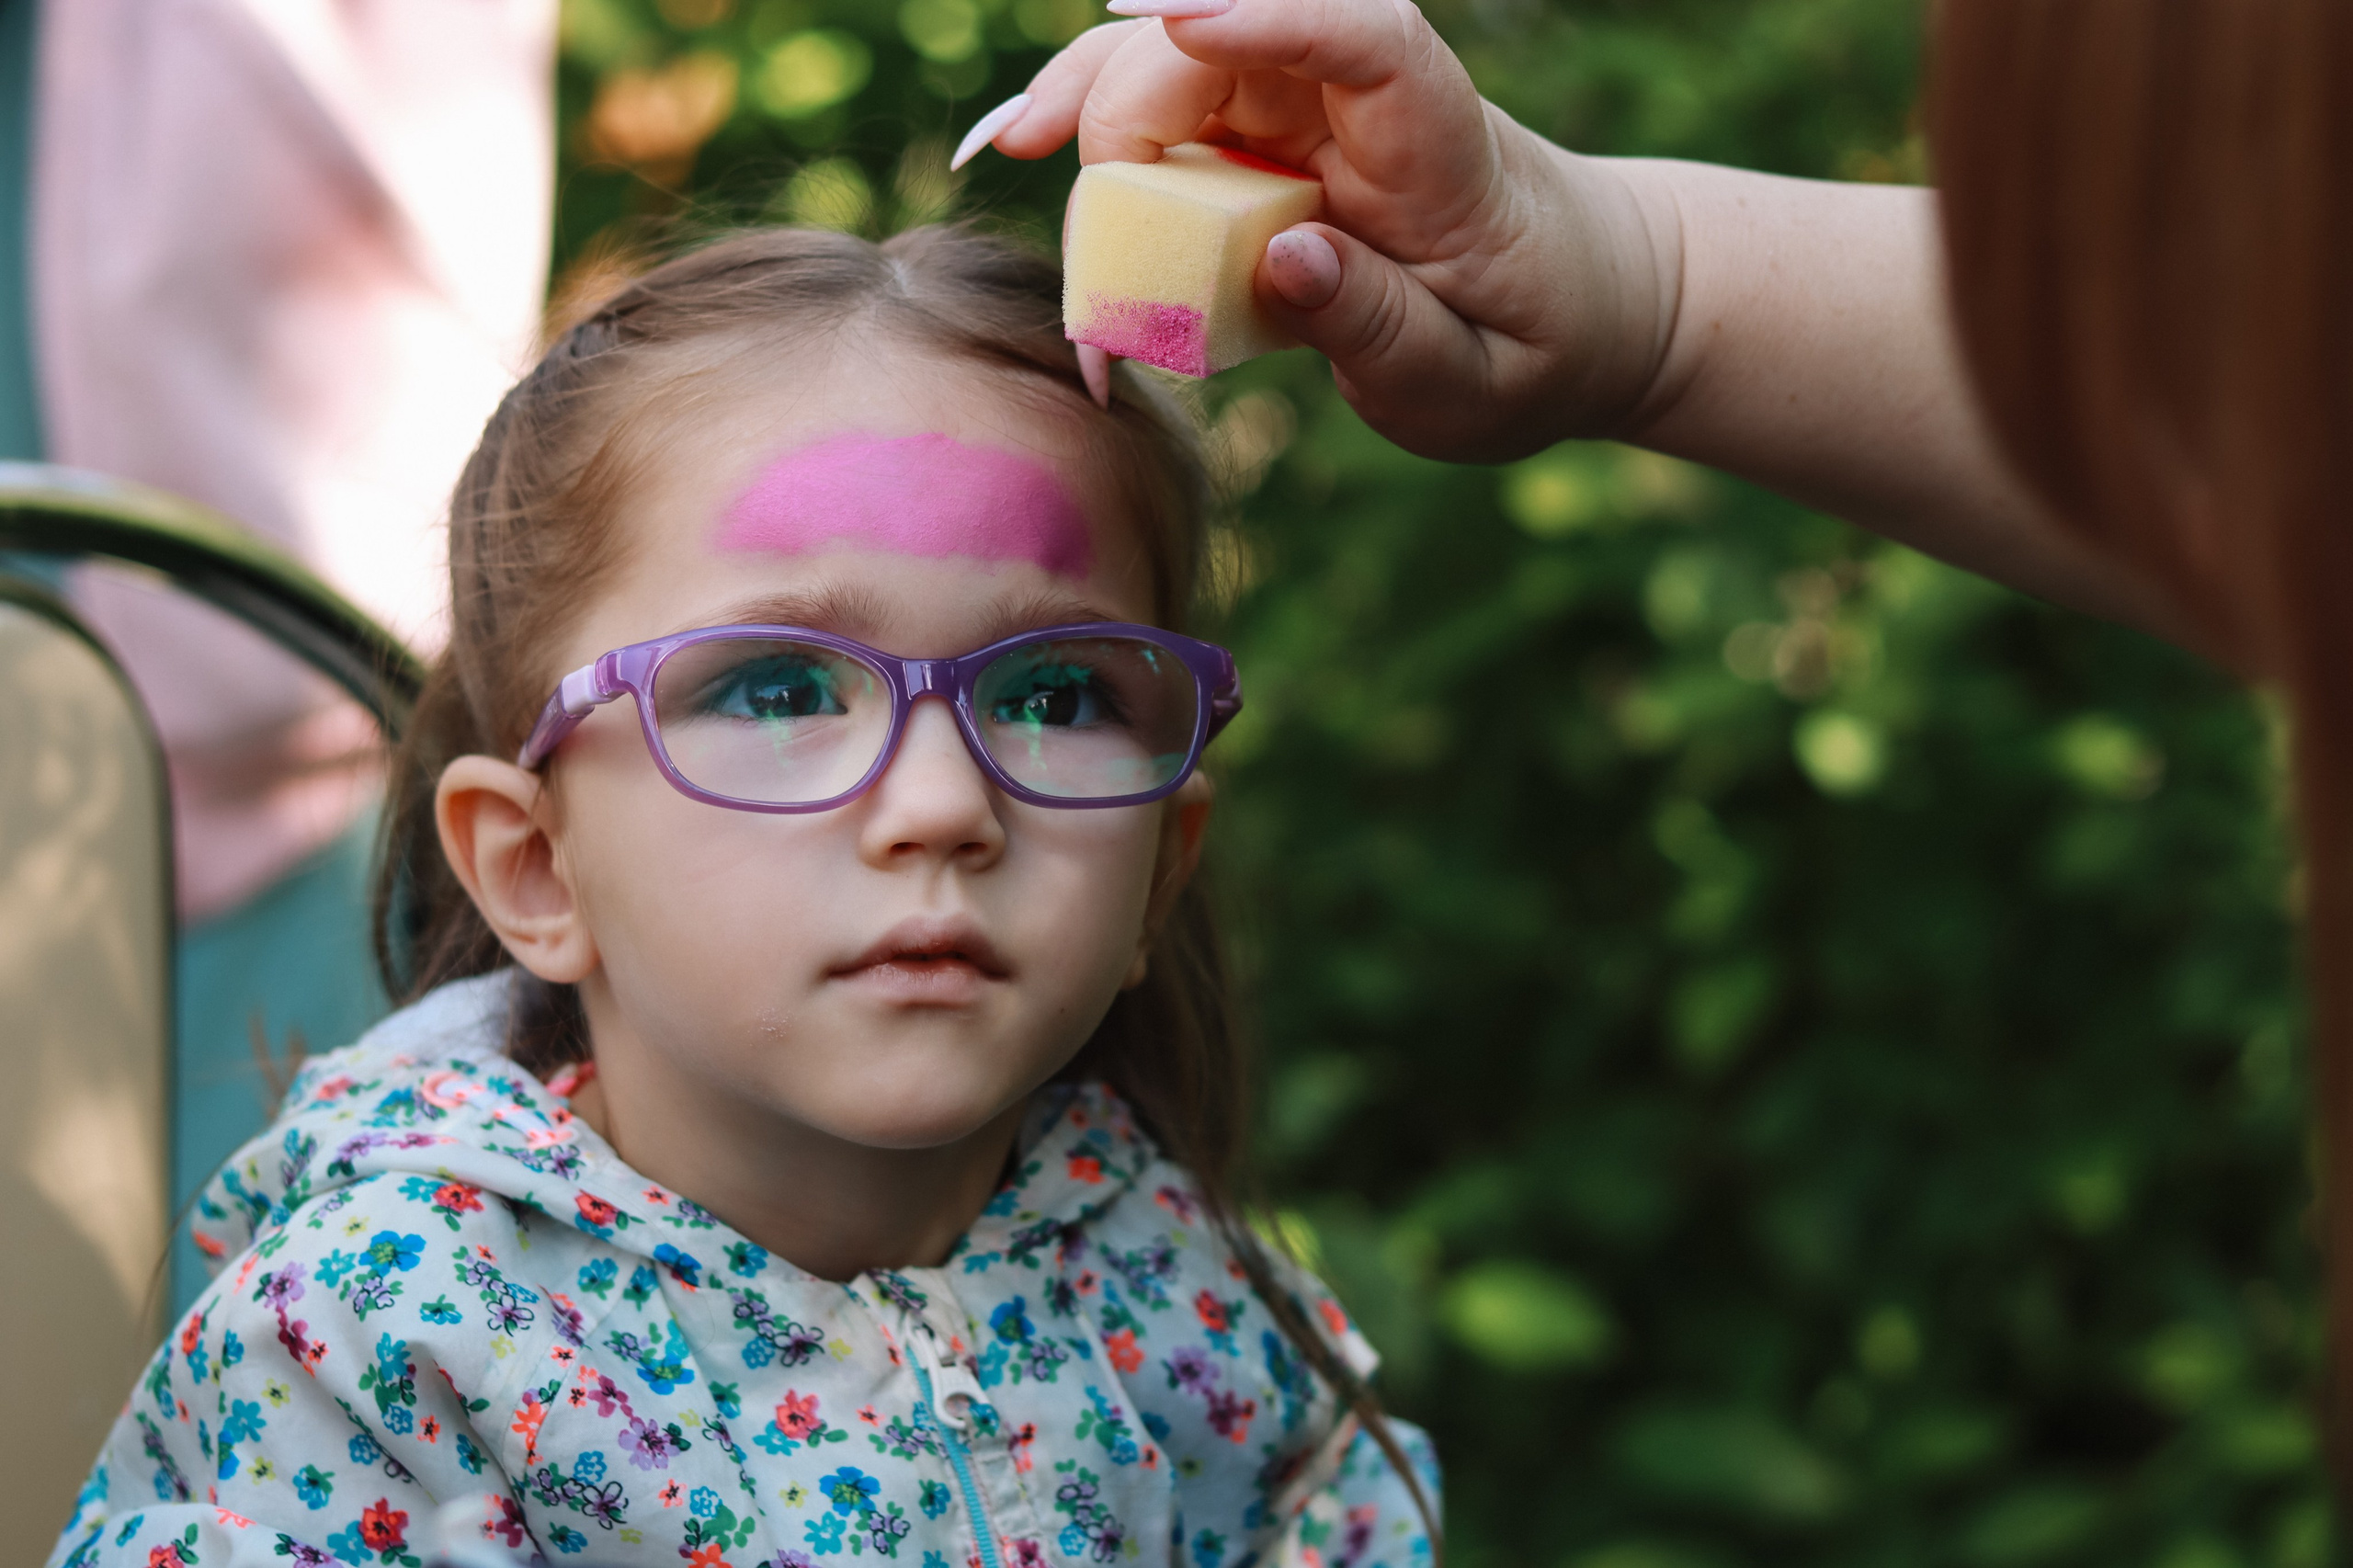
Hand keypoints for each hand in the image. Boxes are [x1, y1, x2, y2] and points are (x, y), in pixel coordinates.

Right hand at [974, 0, 1678, 461]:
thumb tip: (1284, 258)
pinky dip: (1097, 132)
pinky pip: (1168, 116)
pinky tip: (1025, 140)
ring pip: (1178, 68)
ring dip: (1090, 104)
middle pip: (1228, 52)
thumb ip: (1380, 327)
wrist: (1574, 312)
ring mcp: (1307, 117)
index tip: (1175, 18)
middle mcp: (1362, 105)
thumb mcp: (1470, 381)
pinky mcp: (1266, 147)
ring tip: (1005, 149)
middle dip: (1133, 109)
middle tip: (1092, 226)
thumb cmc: (1533, 344)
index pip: (1367, 38)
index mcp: (1438, 146)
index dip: (1271, 14)